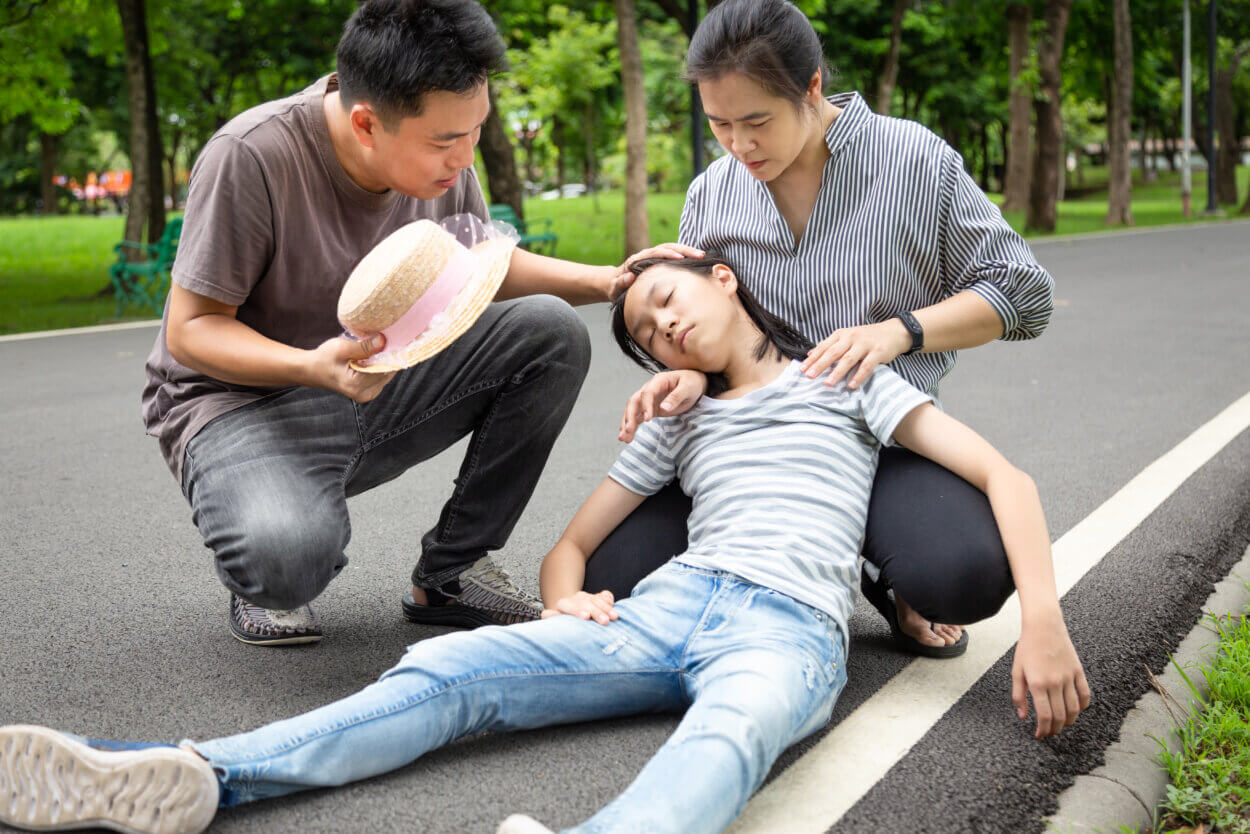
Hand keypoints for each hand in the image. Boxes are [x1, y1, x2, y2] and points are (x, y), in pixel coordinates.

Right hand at [304, 334, 396, 402]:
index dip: (390, 354)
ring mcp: (367, 396)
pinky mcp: (368, 393)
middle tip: (383, 342)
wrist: (313, 370)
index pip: (384, 369)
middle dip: (388, 357)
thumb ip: (364, 346)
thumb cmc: (324, 358)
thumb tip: (384, 341)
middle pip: (388, 373)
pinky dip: (380, 367)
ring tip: (375, 350)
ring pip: (387, 375)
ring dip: (384, 362)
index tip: (392, 340)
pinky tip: (372, 359)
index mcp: (357, 385)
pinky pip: (381, 378)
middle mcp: (364, 394)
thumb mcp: (342, 348)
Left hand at [541, 590, 617, 624]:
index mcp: (563, 605)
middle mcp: (575, 599)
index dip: (578, 611)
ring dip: (606, 608)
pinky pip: (604, 595)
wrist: (567, 610)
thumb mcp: (555, 620)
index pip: (569, 606)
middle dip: (597, 612)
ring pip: (597, 600)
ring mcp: (587, 597)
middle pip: (586, 603)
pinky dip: (608, 599)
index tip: (586, 616)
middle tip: (605, 621)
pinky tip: (613, 605)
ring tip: (614, 617)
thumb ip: (551, 617)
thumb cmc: (562, 622)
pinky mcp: (597, 598)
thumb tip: (545, 614)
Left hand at [607, 242, 705, 300]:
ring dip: (688, 250)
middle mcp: (647, 255)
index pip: (655, 253)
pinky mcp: (660, 261)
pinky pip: (674, 255)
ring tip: (702, 255)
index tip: (680, 257)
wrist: (615, 282)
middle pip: (668, 247)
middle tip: (699, 255)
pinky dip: (685, 256)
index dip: (667, 254)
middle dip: (684, 249)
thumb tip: (629, 276)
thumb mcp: (614, 288)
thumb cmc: (615, 287)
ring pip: (673, 248)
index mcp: (638, 260)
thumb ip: (620, 283)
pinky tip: (698, 261)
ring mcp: (654, 256)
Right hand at [619, 370, 707, 441]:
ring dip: (627, 423)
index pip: (647, 393)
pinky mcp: (650, 408)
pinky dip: (632, 426)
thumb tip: (664, 408)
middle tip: (628, 430)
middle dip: (629, 416)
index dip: (646, 406)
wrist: (695, 383)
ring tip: (623, 438)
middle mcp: (650, 389)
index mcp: (659, 381)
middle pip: (635, 401)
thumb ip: (676, 397)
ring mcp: (649, 399)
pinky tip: (627, 436)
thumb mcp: (688, 388)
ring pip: (633, 410)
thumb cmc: (692, 383)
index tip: (648, 419)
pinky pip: (638, 417)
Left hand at [801, 319, 911, 388]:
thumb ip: (830, 345)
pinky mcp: (878, 352)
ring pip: (848, 359)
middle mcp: (852, 337)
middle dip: (820, 365)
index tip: (801, 370)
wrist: (894, 331)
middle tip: (809, 376)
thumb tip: (810, 354)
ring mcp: (865, 344)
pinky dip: (858, 376)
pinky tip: (851, 385)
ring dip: (837, 372)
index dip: (812, 358)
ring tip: (828, 383)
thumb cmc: (867, 337)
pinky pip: (866, 366)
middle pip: (833, 353)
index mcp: (842, 334)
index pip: (824, 347)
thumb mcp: (847, 336)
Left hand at [1011, 613, 1091, 738]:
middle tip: (1050, 733)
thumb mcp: (1017, 671)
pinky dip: (1082, 707)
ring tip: (1061, 725)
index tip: (1039, 735)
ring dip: (1069, 721)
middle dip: (1055, 729)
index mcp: (1037, 683)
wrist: (1044, 627)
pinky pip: (1085, 695)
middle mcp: (1055, 682)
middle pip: (1060, 716)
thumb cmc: (1027, 648)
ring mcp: (1069, 677)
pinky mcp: (1079, 671)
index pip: (1045, 716)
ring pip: (1074, 709)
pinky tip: (1075, 711)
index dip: (1043, 730)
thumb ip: (1018, 695)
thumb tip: (1023, 716)